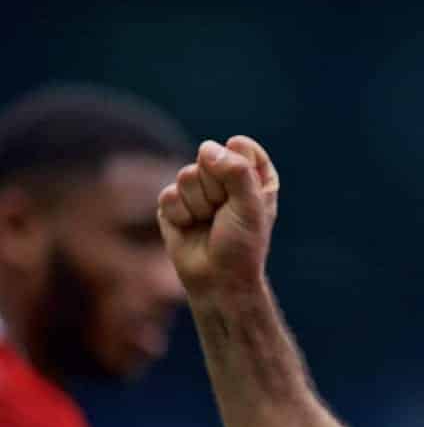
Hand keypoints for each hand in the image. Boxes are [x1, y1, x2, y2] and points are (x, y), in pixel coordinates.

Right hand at [158, 135, 279, 298]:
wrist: (217, 279)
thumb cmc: (241, 244)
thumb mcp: (250, 205)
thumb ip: (236, 171)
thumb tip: (206, 148)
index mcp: (253, 176)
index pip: (242, 147)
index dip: (238, 165)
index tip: (244, 192)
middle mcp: (224, 179)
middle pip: (209, 157)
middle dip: (216, 188)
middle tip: (224, 214)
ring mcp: (197, 191)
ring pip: (186, 175)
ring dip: (198, 203)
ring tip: (208, 222)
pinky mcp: (173, 205)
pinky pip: (168, 195)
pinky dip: (180, 214)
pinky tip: (190, 228)